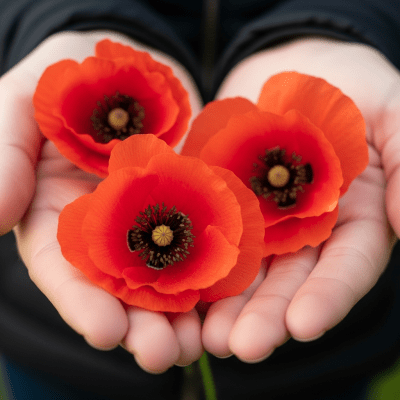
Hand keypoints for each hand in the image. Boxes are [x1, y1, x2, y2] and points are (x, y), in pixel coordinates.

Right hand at [1, 30, 203, 372]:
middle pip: (121, 287)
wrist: (119, 64)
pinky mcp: (190, 202)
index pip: (64, 271)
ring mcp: (152, 219)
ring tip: (203, 342)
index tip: (106, 332)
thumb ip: (3, 156)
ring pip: (166, 273)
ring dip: (184, 311)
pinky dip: (216, 266)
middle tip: (165, 355)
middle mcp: (107, 231)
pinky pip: (204, 237)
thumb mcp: (20, 107)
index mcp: (58, 218)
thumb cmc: (61, 82)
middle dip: (141, 323)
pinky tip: (234, 292)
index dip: (82, 303)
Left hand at [202, 36, 397, 360]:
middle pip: (289, 281)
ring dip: (228, 305)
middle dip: (267, 315)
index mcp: (351, 218)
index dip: (328, 295)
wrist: (292, 70)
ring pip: (246, 270)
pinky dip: (196, 261)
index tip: (304, 325)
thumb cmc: (352, 88)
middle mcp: (305, 231)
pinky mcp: (224, 204)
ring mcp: (262, 221)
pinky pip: (210, 234)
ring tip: (207, 336)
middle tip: (241, 346)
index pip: (345, 265)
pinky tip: (177, 287)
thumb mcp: (393, 113)